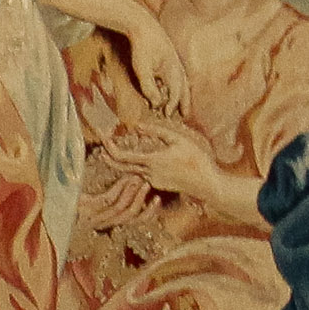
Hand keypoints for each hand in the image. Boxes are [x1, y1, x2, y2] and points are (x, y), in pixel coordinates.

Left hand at [100, 117, 222, 201]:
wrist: (207, 183)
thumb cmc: (196, 159)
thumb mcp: (178, 139)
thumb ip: (157, 131)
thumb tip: (137, 125)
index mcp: (152, 161)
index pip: (121, 156)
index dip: (109, 146)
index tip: (104, 136)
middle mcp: (148, 174)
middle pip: (120, 166)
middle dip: (108, 155)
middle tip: (101, 144)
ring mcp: (152, 181)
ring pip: (130, 171)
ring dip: (119, 161)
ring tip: (110, 150)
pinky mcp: (158, 184)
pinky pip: (141, 175)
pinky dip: (134, 167)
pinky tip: (133, 160)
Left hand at [115, 15, 189, 117]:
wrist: (142, 25)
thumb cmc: (141, 47)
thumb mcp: (142, 69)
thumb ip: (149, 87)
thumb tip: (155, 103)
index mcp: (174, 69)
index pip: (176, 92)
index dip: (172, 105)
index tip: (167, 115)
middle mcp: (178, 66)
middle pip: (185, 88)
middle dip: (185, 102)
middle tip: (185, 115)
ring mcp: (175, 61)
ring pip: (183, 81)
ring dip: (183, 94)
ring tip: (182, 105)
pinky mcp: (169, 57)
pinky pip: (178, 75)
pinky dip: (178, 85)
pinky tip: (173, 88)